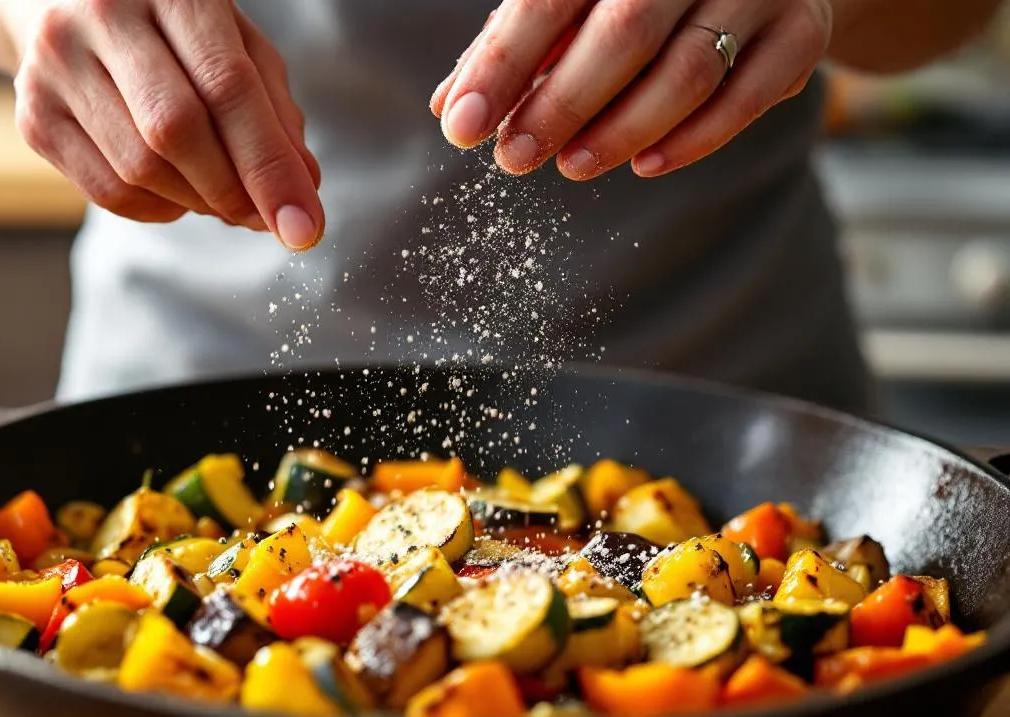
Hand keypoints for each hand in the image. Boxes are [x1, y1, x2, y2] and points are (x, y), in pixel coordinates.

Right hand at [8, 0, 323, 248]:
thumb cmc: (169, 24)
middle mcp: (102, 16)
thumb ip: (273, 109)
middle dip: (233, 190)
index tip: (304, 227)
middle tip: (266, 218)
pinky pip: (108, 192)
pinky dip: (158, 208)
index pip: (227, 86)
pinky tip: (175, 190)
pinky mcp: (35, 116)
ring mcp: (57, 66)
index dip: (269, 166)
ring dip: (197, 202)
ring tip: (221, 194)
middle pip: (176, 130)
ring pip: (140, 170)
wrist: (61, 2)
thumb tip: (303, 188)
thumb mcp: (234, 41)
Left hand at [430, 0, 832, 179]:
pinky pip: (750, 95)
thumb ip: (515, 45)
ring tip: (571, 165)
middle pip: (623, 32)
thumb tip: (451, 106)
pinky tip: (645, 164)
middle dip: (560, 104)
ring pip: (689, 70)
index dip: (502, 64)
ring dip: (622, 129)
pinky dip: (695, 138)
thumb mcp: (576, 1)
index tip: (462, 124)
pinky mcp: (802, 30)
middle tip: (513, 158)